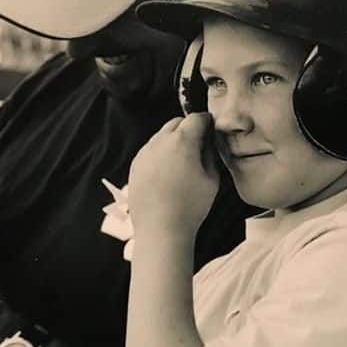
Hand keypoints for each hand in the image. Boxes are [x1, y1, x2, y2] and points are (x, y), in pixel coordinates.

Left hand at [128, 113, 219, 238]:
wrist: (160, 228)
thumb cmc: (191, 205)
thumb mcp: (212, 179)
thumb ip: (210, 153)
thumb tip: (208, 140)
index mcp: (182, 141)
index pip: (197, 118)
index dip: (207, 122)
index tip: (212, 131)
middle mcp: (160, 141)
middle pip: (176, 122)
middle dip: (188, 129)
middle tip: (198, 146)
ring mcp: (144, 152)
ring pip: (161, 135)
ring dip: (173, 141)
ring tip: (181, 163)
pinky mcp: (135, 165)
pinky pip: (150, 150)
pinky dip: (160, 154)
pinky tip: (166, 173)